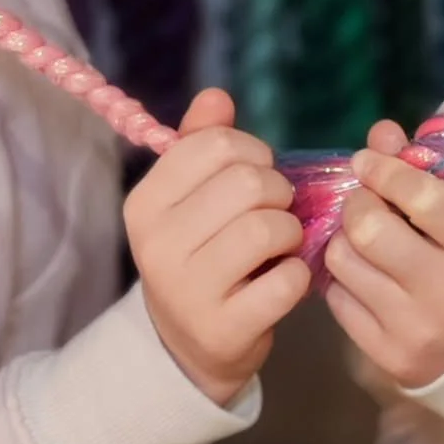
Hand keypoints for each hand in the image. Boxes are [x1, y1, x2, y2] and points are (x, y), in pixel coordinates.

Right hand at [125, 89, 310, 405]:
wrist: (188, 348)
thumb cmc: (197, 255)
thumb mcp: (189, 198)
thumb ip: (201, 142)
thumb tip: (217, 96)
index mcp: (145, 203)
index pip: (213, 144)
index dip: (252, 151)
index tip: (256, 173)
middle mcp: (157, 244)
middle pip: (246, 182)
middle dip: (278, 192)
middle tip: (276, 211)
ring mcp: (188, 290)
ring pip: (268, 227)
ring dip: (291, 232)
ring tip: (282, 244)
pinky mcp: (225, 329)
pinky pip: (287, 279)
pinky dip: (298, 275)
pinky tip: (285, 279)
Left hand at [322, 120, 443, 390]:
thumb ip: (421, 175)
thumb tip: (380, 133)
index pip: (422, 197)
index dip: (385, 170)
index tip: (367, 161)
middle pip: (369, 229)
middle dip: (356, 204)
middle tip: (363, 203)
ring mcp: (412, 328)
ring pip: (342, 260)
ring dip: (343, 240)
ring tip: (361, 241)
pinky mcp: (384, 355)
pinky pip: (336, 298)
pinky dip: (341, 278)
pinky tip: (361, 276)